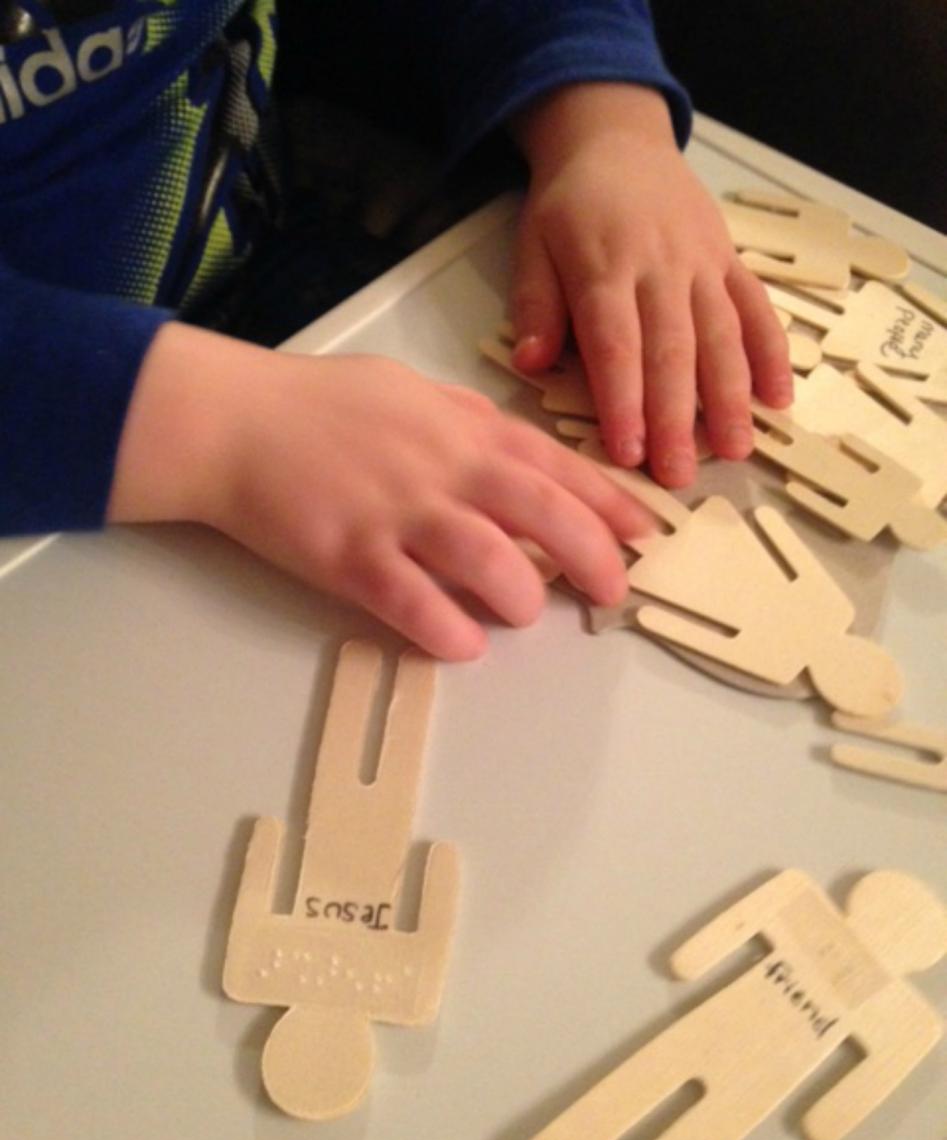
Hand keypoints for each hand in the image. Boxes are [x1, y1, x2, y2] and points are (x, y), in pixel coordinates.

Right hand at [109, 323, 649, 659]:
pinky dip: (449, 630)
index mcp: (461, 427)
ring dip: (522, 595)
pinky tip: (465, 644)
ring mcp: (396, 513)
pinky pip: (415, 603)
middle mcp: (441, 467)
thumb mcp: (408, 388)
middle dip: (593, 557)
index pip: (555, 465)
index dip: (609, 503)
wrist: (232, 421)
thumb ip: (467, 418)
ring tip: (524, 610)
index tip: (644, 536)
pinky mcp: (350, 557)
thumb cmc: (319, 403)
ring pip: (489, 560)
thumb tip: (515, 445)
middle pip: (543, 514)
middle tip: (611, 592)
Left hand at [509, 83, 792, 487]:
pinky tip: (778, 399)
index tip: (629, 452)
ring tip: (734, 451)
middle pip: (673, 351)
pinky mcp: (731, 259)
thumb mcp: (534, 244)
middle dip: (678, 418)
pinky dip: (772, 353)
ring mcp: (703, 263)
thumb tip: (528, 362)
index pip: (616, 345)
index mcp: (605, 267)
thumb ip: (535, 305)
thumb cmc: (569, 205)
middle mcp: (661, 267)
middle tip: (680, 475)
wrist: (616, 138)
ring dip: (731, 397)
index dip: (624, 401)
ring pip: (722, 336)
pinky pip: (757, 308)